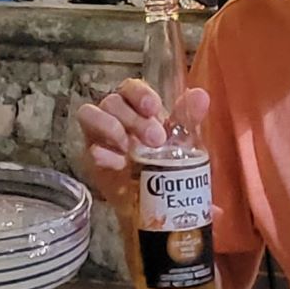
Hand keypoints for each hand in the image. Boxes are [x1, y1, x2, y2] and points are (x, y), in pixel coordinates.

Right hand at [75, 79, 210, 211]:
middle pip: (113, 101)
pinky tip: (119, 164)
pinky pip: (88, 148)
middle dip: (134, 118)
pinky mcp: (91, 159)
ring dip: (111, 128)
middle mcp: (115, 115)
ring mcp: (99, 135)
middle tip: (156, 139)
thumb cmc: (164, 162)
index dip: (139, 93)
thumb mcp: (180, 141)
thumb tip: (201, 96)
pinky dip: (102, 153)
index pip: (131, 87)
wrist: (153, 201)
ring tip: (130, 148)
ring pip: (90, 115)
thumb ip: (188, 118)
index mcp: (136, 107)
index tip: (154, 108)